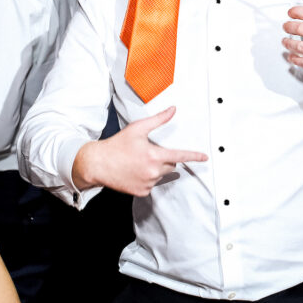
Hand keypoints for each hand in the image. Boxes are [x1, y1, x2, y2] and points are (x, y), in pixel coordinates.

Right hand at [76, 107, 207, 196]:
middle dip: (165, 159)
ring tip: (138, 162)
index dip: (194, 156)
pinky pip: (151, 185)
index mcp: (154, 155)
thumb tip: (173, 110)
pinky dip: (147, 179)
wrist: (97, 164)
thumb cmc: (117, 144)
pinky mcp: (141, 192)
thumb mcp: (138, 129)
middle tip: (148, 153)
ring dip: (155, 169)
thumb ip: (158, 120)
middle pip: (171, 165)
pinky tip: (134, 172)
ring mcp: (147, 184)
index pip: (180, 156)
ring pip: (161, 175)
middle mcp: (153, 172)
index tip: (205, 157)